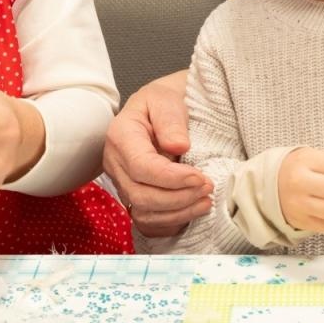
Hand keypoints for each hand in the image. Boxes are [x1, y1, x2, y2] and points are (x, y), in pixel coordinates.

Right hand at [102, 72, 211, 235]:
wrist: (162, 109)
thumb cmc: (164, 102)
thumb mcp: (167, 99)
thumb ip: (171, 120)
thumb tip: (177, 146)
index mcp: (120, 136)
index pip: (141, 167)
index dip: (171, 178)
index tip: (199, 177)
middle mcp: (116, 164)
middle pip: (141, 195)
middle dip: (178, 198)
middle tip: (208, 188)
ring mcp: (122, 184)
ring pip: (144, 213)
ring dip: (179, 212)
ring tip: (206, 200)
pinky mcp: (134, 198)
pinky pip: (148, 223)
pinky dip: (172, 222)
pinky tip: (193, 210)